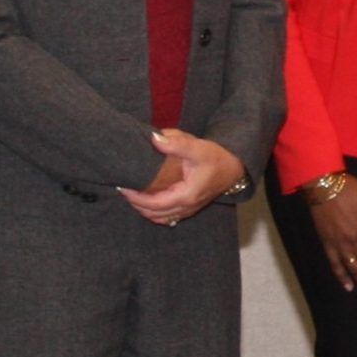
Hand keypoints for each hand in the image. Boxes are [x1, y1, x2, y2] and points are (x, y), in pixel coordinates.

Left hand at [117, 129, 246, 223]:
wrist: (233, 168)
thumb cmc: (216, 157)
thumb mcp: (197, 147)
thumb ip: (176, 143)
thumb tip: (154, 138)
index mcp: (186, 195)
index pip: (154, 203)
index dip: (135, 197)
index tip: (123, 187)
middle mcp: (186, 207)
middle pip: (153, 214)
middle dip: (135, 203)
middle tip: (122, 188)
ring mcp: (187, 210)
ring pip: (158, 218)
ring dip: (143, 209)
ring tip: (131, 194)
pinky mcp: (188, 208)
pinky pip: (166, 217)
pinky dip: (153, 212)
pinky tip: (146, 201)